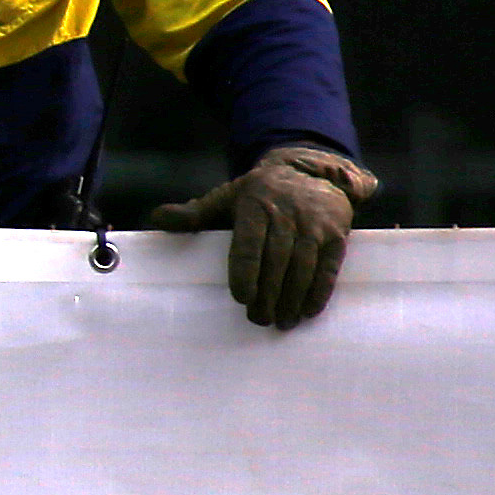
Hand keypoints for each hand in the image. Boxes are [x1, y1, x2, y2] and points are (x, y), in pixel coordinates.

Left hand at [149, 142, 377, 329]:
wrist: (311, 172)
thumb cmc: (260, 193)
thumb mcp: (226, 196)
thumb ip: (194, 213)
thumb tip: (158, 219)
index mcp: (255, 206)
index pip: (249, 244)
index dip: (246, 273)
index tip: (242, 298)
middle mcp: (287, 215)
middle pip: (276, 261)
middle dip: (268, 294)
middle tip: (259, 319)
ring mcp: (314, 225)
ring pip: (303, 267)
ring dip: (292, 298)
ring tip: (281, 321)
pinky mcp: (336, 235)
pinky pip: (328, 267)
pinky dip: (319, 291)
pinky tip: (307, 311)